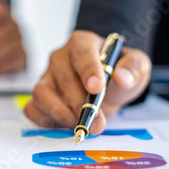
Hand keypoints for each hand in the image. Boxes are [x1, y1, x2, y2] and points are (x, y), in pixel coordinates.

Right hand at [24, 30, 150, 134]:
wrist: (107, 82)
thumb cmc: (117, 70)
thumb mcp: (136, 64)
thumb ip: (134, 68)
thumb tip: (122, 77)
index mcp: (81, 43)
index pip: (82, 54)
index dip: (89, 71)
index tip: (97, 89)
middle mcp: (59, 58)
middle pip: (63, 78)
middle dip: (80, 103)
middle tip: (98, 121)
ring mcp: (46, 77)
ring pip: (41, 93)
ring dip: (60, 113)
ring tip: (80, 124)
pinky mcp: (40, 97)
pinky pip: (32, 109)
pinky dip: (45, 120)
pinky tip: (63, 125)